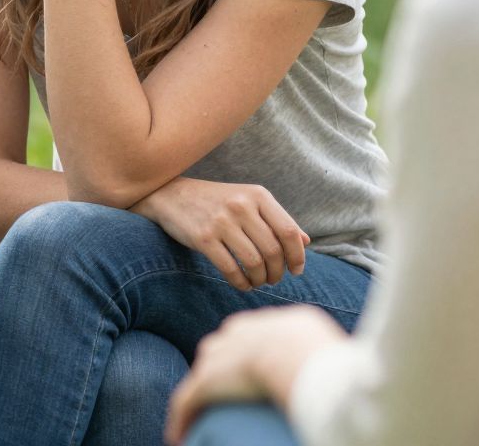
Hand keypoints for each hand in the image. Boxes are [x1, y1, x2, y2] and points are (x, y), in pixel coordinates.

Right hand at [134, 177, 307, 289]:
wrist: (171, 195)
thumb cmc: (217, 202)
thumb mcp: (248, 201)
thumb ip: (277, 219)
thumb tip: (306, 242)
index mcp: (257, 195)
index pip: (288, 231)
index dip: (297, 255)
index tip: (296, 270)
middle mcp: (241, 206)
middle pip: (273, 250)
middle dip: (278, 271)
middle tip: (274, 279)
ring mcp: (221, 222)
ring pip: (254, 262)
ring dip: (260, 279)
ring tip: (258, 281)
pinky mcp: (203, 238)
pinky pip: (231, 269)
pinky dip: (241, 283)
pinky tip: (242, 284)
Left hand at [165, 307, 348, 442]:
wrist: (300, 357)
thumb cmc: (323, 355)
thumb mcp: (326, 343)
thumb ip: (325, 350)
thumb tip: (347, 369)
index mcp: (264, 325)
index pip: (247, 335)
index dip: (245, 353)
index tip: (250, 371)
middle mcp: (237, 334)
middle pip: (221, 349)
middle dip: (220, 368)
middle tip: (227, 393)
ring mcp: (219, 357)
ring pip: (203, 375)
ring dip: (200, 396)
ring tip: (200, 418)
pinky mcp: (207, 382)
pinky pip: (187, 401)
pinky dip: (182, 419)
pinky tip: (179, 437)